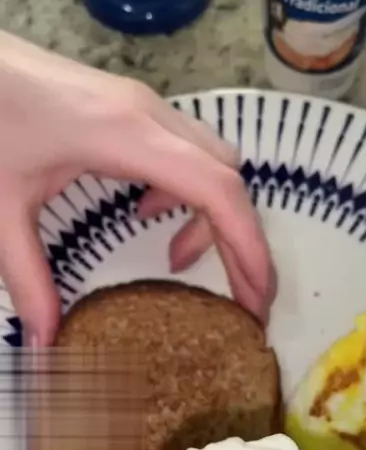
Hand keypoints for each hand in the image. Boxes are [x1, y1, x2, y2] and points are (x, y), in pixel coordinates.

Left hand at [0, 32, 276, 345]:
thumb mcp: (1, 210)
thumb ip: (28, 278)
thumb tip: (46, 341)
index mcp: (127, 136)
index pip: (216, 191)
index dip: (248, 246)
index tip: (257, 297)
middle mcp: (150, 116)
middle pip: (228, 180)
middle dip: (241, 242)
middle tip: (242, 299)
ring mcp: (145, 107)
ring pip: (213, 163)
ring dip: (212, 216)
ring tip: (177, 260)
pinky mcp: (134, 108)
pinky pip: (186, 152)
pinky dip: (184, 193)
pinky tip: (144, 213)